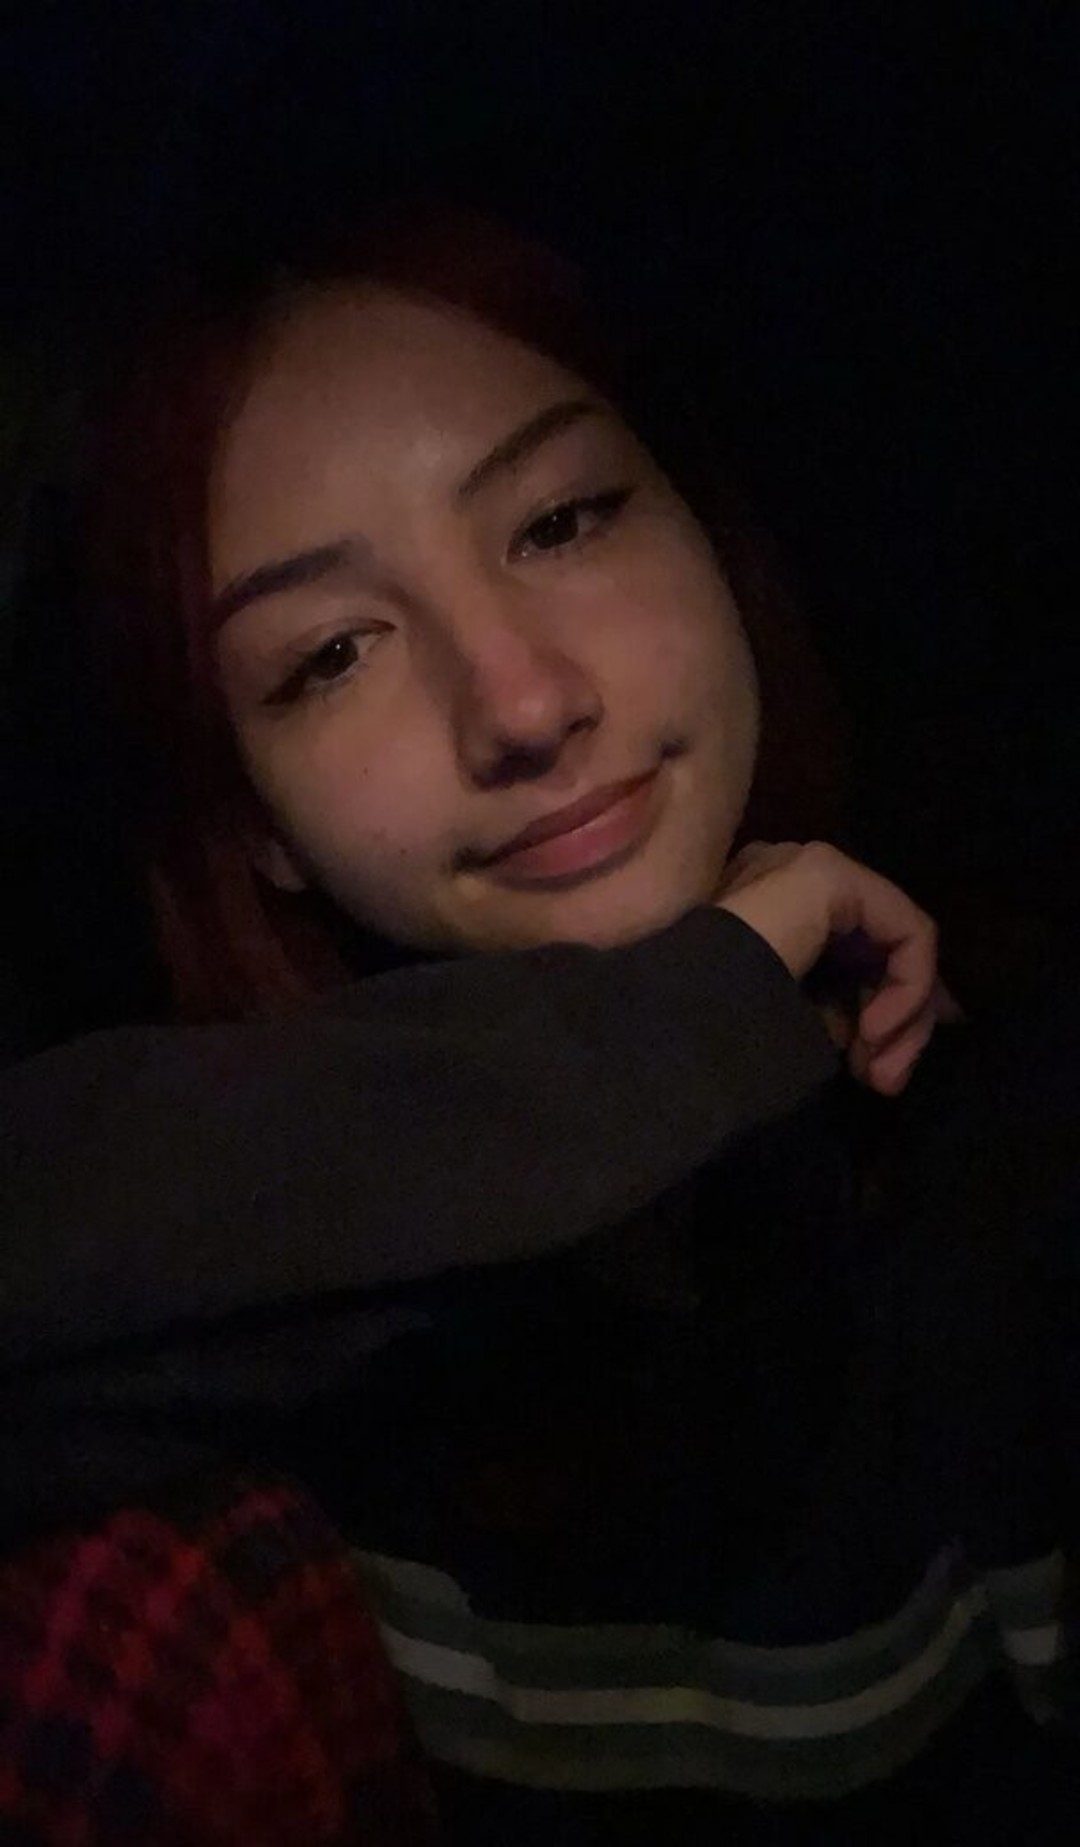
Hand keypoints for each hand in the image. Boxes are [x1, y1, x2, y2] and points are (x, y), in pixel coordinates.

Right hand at [717, 840, 948, 1095]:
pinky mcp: (828, 875)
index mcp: (766, 912)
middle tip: (884, 1082)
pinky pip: (904, 930)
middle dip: (899, 1022)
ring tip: (878, 1071)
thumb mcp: (786, 1021)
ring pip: (897, 940)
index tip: (876, 1076)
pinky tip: (875, 1031)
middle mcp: (785, 878)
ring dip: (905, 1014)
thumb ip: (834, 1013)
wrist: (672, 1018)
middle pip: (877, 946)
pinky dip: (907, 985)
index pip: (849, 954)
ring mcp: (804, 868)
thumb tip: (881, 1029)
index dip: (881, 1012)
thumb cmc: (712, 1033)